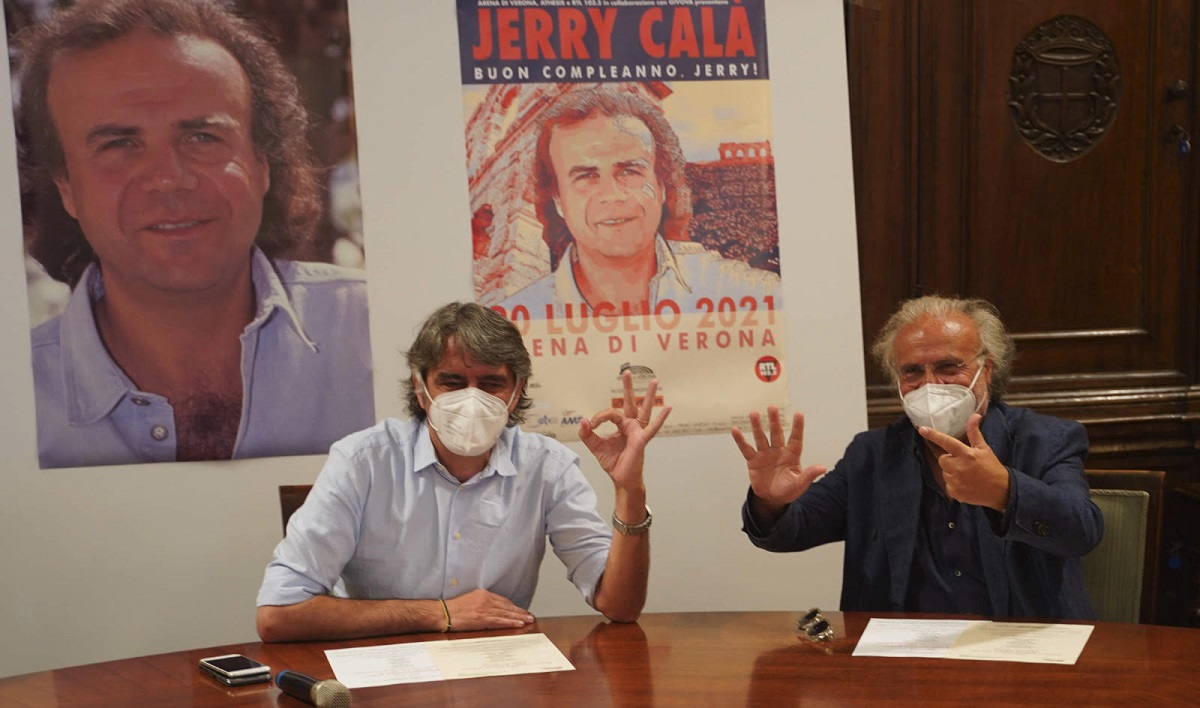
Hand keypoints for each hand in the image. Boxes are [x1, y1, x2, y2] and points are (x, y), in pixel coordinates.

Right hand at [444, 589, 534, 631]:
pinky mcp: (482, 618)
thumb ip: (481, 602)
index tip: (520, 611)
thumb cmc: (453, 609)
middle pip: (507, 606)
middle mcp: (486, 599)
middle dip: (520, 611)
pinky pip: (500, 621)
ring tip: (529, 620)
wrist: (442, 613)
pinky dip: (511, 622)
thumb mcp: (469, 600)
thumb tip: (491, 610)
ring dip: (519, 617)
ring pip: (506, 613)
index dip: (513, 606)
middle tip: (530, 616)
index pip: (503, 600)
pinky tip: (519, 624)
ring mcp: (485, 609)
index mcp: (483, 594)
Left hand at [578, 370, 671, 490]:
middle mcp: (631, 425)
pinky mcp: (642, 440)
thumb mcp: (595, 446)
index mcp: (621, 425)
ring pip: (644, 410)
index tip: (590, 424)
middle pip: (630, 402)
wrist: (620, 479)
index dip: (599, 416)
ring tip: (654, 380)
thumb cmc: (613, 462)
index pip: (610, 413)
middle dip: (627, 387)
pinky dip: (661, 418)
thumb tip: (582, 420)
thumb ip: (587, 434)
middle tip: (626, 371)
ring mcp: (638, 431)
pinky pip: (652, 428)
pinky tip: (668, 408)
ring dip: (648, 395)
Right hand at [731, 407, 825, 510]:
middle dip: (774, 421)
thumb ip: (809, 475)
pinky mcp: (753, 461)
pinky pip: (746, 449)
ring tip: (754, 413)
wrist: (772, 499)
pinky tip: (735, 430)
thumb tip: (823, 468)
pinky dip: (740, 440)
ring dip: (757, 426)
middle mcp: (778, 451)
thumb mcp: (800, 484)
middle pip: (776, 433)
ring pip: (761, 438)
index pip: (795, 439)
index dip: (797, 427)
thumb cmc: (788, 490)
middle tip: (772, 407)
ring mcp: (765, 454)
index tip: (799, 413)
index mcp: (791, 455)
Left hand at [918, 413, 1009, 510]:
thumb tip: (975, 415)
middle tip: (963, 463)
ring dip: (952, 472)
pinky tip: (965, 484)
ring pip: (944, 472)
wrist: (1001, 490)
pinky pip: (947, 484)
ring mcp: (956, 481)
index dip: (934, 435)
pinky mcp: (955, 492)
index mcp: (967, 454)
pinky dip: (954, 484)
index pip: (947, 442)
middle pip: (942, 459)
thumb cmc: (992, 467)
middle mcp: (959, 467)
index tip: (922, 429)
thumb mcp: (984, 448)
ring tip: (966, 475)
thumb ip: (974, 433)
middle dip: (950, 460)